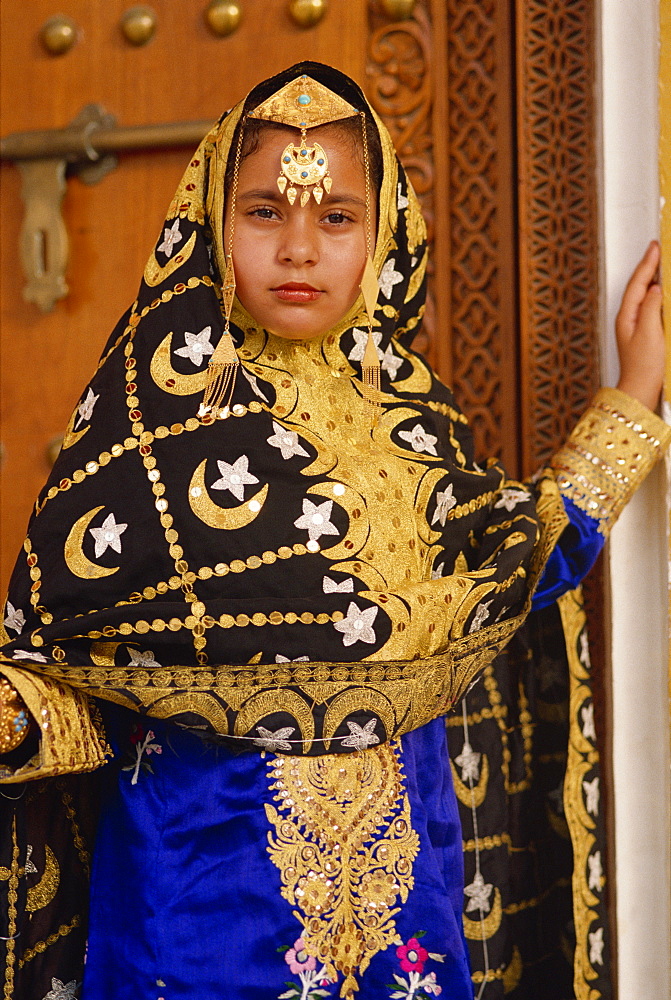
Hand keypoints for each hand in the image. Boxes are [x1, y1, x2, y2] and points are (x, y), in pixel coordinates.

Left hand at [616, 240, 664, 410]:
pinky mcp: (645, 335)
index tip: (655, 247)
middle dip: (649, 267)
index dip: (647, 264)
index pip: (638, 283)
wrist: (641, 391)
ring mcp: (636, 326)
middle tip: (659, 249)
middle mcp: (629, 319)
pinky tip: (663, 293)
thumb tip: (655, 288)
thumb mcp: (650, 332)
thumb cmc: (644, 366)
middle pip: (639, 286)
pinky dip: (658, 296)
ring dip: (653, 279)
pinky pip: (651, 308)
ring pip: (645, 296)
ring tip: (661, 263)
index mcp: (627, 316)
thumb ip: (652, 307)